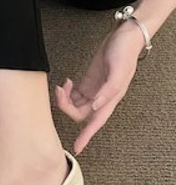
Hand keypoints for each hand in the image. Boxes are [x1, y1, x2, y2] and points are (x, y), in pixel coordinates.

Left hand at [55, 21, 146, 154]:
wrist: (124, 36)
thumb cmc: (124, 52)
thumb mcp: (118, 70)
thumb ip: (108, 90)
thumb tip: (95, 107)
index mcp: (110, 99)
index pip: (95, 123)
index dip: (86, 136)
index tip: (77, 148)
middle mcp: (101, 98)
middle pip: (79, 113)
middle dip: (65, 106)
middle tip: (59, 91)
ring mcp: (94, 90)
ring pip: (75, 105)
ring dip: (64, 98)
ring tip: (62, 86)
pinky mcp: (89, 81)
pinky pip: (75, 94)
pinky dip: (67, 91)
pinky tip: (66, 83)